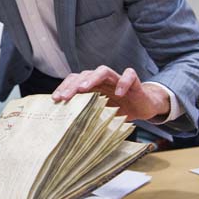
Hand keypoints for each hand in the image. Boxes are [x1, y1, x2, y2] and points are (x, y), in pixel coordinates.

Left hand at [51, 65, 169, 120]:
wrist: (143, 106)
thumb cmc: (120, 109)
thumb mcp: (101, 113)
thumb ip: (88, 114)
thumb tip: (68, 127)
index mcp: (92, 86)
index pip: (74, 80)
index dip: (64, 88)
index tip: (55, 99)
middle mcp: (102, 80)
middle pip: (85, 74)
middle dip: (73, 85)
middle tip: (65, 97)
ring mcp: (117, 79)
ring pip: (103, 71)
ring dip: (92, 78)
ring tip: (84, 88)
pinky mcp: (134, 82)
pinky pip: (129, 75)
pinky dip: (123, 82)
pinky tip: (119, 93)